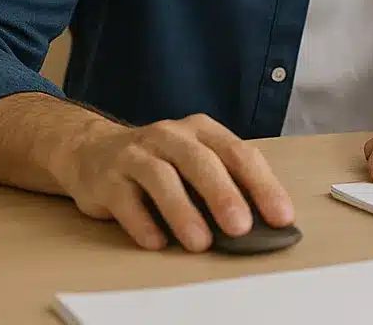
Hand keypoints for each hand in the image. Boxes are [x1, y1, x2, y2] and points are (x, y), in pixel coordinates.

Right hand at [51, 112, 294, 250]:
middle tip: (242, 228)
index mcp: (202, 130)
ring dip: (183, 211)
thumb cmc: (159, 162)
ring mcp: (136, 154)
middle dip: (224, 195)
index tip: (281, 216)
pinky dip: (142, 222)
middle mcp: (170, 135)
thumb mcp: (195, 161)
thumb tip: (263, 222)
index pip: (239, 153)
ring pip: (161, 177)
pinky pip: (125, 200)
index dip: (262, 185)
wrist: (91, 152)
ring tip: (200, 243)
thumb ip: (226, 182)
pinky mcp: (107, 177)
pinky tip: (157, 242)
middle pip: (201, 161)